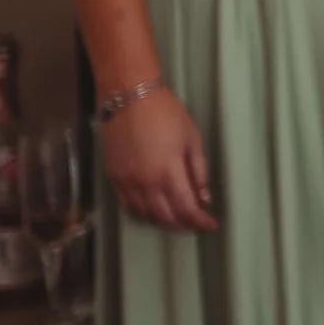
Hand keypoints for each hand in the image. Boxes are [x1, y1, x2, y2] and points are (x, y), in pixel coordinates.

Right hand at [100, 87, 217, 233]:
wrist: (129, 98)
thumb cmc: (167, 114)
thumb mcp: (192, 139)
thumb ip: (198, 171)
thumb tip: (203, 197)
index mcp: (168, 172)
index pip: (186, 208)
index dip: (199, 221)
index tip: (211, 225)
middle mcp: (145, 183)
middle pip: (165, 216)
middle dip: (182, 224)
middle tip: (195, 223)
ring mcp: (125, 182)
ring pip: (144, 214)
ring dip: (162, 220)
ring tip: (177, 218)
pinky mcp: (112, 177)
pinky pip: (127, 205)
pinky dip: (142, 212)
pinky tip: (153, 209)